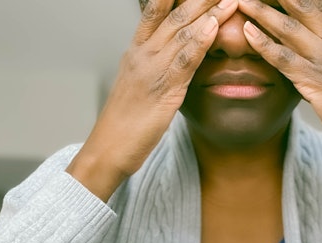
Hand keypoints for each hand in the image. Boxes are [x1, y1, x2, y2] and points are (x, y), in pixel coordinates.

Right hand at [67, 0, 238, 200]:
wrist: (107, 149)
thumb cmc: (125, 122)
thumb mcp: (139, 85)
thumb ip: (155, 66)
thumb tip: (174, 56)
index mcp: (136, 50)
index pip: (156, 9)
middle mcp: (142, 53)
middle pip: (174, 14)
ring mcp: (151, 70)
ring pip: (182, 32)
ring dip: (209, 11)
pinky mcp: (163, 90)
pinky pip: (184, 60)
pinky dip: (200, 41)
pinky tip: (214, 26)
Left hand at [239, 0, 321, 180]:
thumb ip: (321, 54)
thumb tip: (300, 45)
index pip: (315, 3)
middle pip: (302, 7)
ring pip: (289, 29)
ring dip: (262, 12)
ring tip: (242, 0)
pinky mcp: (315, 82)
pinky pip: (284, 59)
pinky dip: (264, 44)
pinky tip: (248, 33)